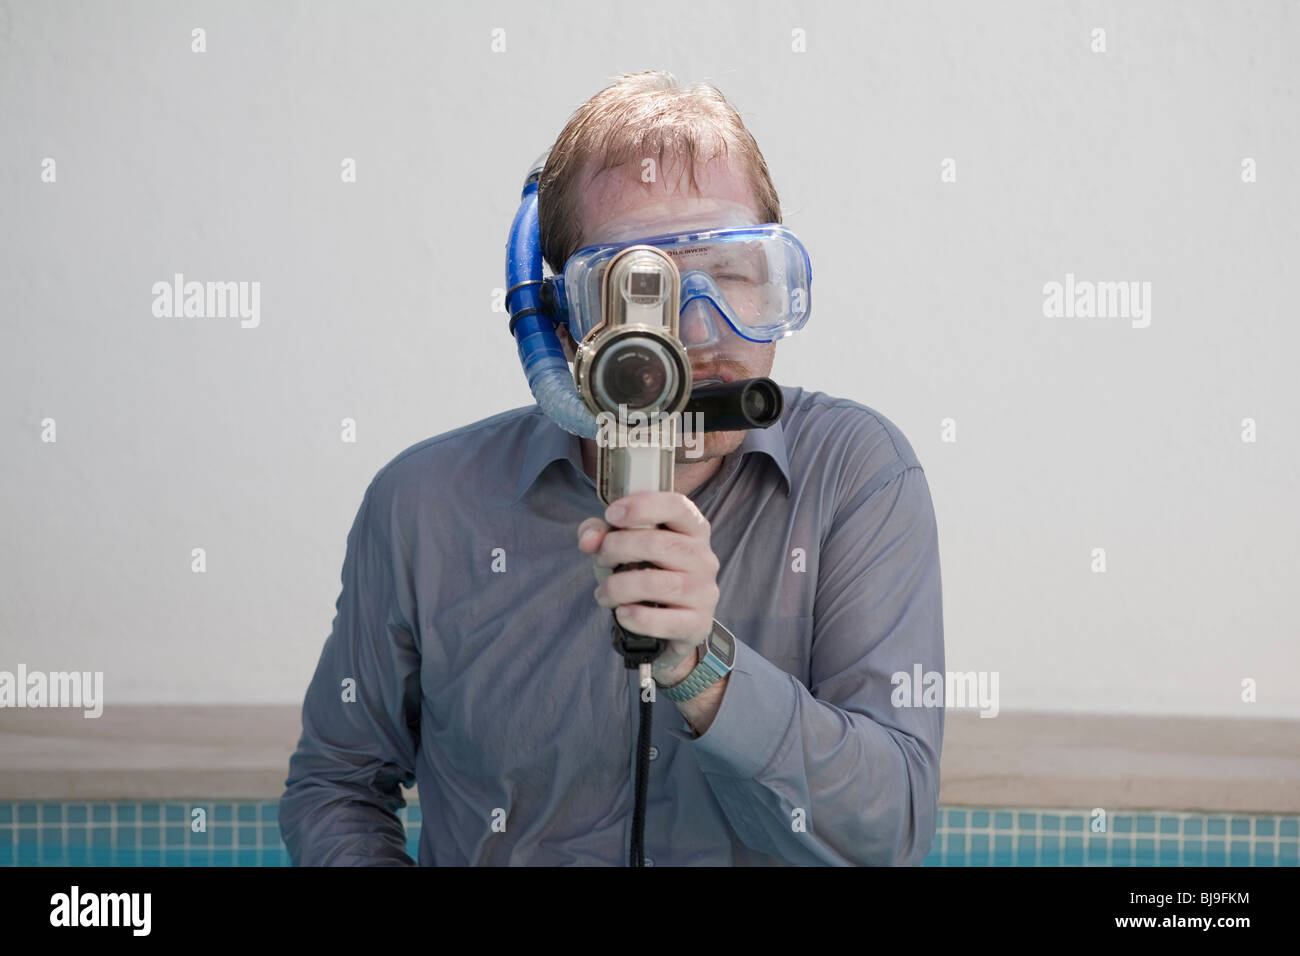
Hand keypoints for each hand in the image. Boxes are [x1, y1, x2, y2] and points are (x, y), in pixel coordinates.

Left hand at [577, 490, 719, 678]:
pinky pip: (663, 620)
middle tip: (601, 558)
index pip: (677, 506)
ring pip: (656, 584)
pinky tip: (622, 613)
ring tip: (604, 593)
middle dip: (618, 548)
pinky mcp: (697, 624)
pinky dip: (635, 617)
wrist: (672, 622)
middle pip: (660, 544)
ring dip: (618, 587)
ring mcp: (704, 592)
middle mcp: (703, 558)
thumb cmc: (648, 572)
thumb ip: (601, 532)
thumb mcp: (624, 544)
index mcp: (692, 529)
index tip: (611, 514)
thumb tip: (589, 541)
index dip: (642, 506)